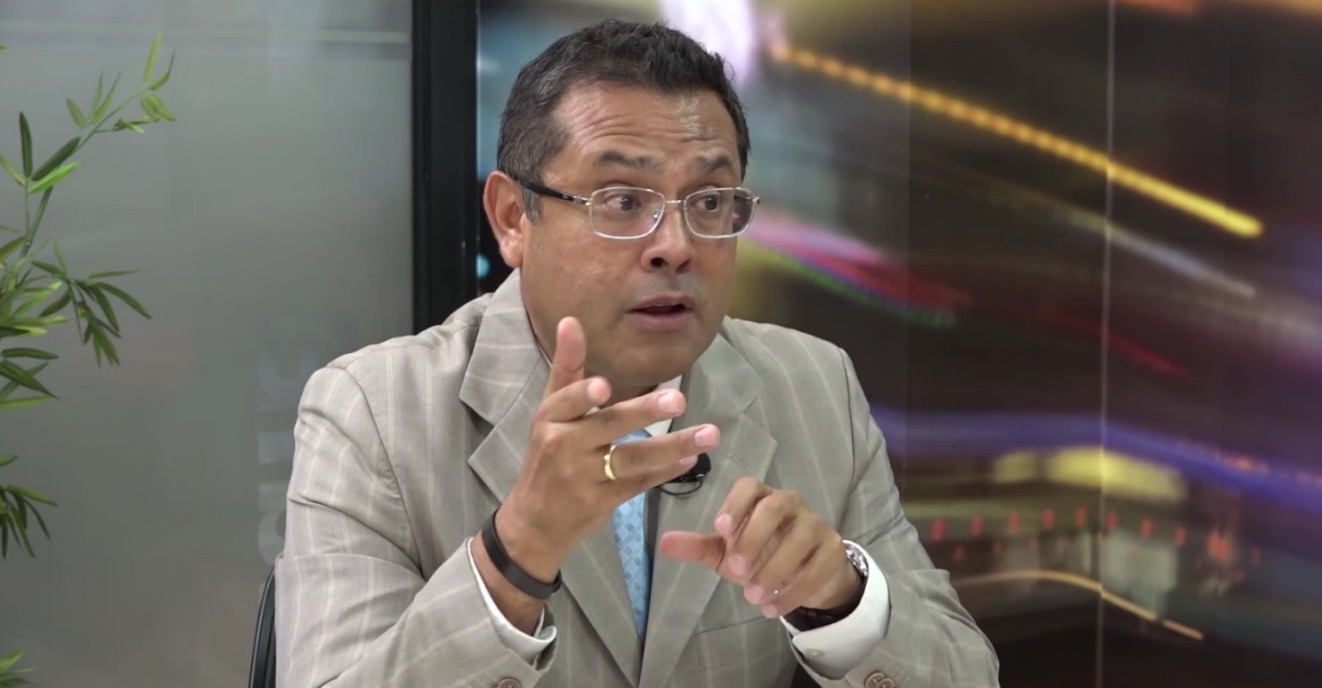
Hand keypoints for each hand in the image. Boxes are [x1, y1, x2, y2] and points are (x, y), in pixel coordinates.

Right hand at [498, 316, 721, 579]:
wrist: (534, 520)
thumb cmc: (547, 455)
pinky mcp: (602, 503)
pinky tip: (690, 460)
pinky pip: (639, 484)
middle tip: (679, 401)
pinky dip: (665, 473)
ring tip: (709, 434)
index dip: (583, 394)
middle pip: (608, 427)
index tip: (604, 387)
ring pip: (632, 459)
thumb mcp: (549, 412)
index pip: (565, 402)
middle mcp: (563, 447)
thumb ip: (566, 368)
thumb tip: (570, 320)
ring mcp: (583, 478)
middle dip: (644, 413)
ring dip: (672, 446)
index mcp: (549, 419)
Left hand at [658, 478, 861, 617]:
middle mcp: (790, 504)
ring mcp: (815, 524)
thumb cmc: (762, 556)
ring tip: (753, 598)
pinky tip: (773, 608)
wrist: (808, 576)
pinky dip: (794, 590)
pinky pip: (817, 567)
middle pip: (775, 506)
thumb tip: (663, 542)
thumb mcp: (728, 553)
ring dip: (775, 569)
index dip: (735, 504)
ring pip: (799, 537)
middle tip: (736, 571)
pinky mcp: (833, 549)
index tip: (719, 530)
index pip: (749, 487)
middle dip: (754, 537)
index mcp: (761, 498)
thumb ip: (699, 547)